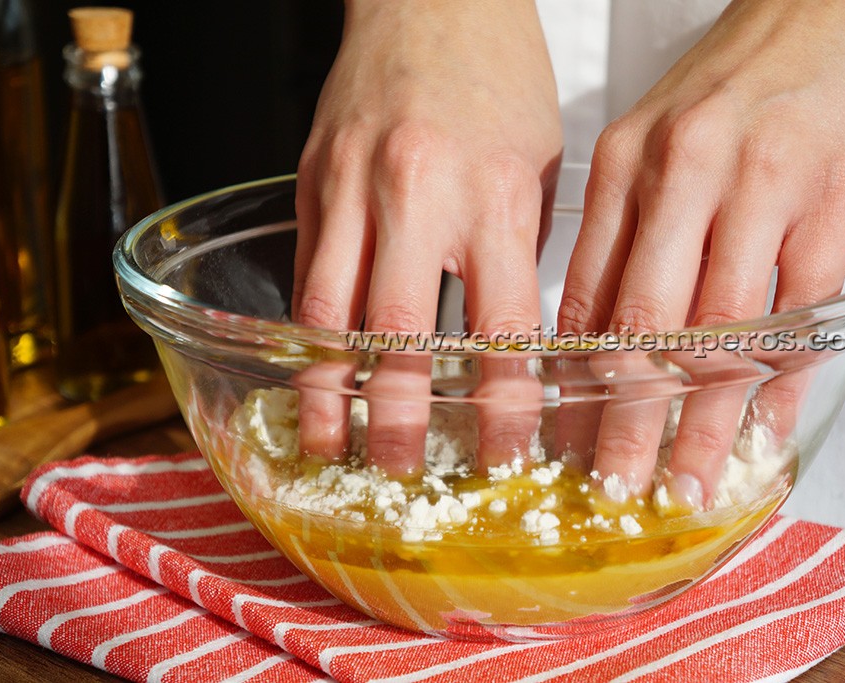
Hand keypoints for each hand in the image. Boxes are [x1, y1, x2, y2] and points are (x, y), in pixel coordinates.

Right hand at [293, 0, 561, 468]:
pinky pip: (305, 271)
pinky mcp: (310, 182)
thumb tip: (507, 339)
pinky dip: (307, 331)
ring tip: (325, 440)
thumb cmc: (497, 74)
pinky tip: (310, 368)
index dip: (500, 404)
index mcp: (492, 193)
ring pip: (326, 311)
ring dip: (324, 389)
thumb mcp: (539, 163)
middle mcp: (416, 195)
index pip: (498, 328)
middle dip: (392, 415)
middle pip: (396, 334)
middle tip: (396, 466)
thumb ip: (519, 252)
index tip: (503, 449)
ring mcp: (351, 187)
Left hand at [558, 0, 844, 505]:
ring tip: (689, 481)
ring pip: (719, 331)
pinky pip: (798, 312)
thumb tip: (603, 339)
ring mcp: (760, 187)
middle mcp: (682, 174)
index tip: (562, 438)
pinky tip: (764, 427)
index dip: (572, 380)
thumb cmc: (739, 83)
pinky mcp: (834, 198)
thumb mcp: (655, 142)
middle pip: (643, 325)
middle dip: (625, 417)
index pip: (585, 295)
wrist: (836, 6)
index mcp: (625, 164)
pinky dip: (781, 378)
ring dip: (703, 419)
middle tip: (613, 485)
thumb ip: (627, 233)